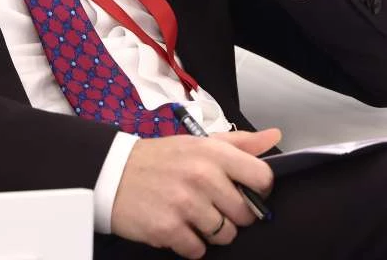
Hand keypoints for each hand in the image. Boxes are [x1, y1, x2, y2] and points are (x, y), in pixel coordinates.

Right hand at [110, 129, 279, 257]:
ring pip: (225, 235)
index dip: (259, 190)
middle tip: (211, 204)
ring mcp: (186, 204)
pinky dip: (190, 243)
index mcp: (212, 153)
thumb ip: (239, 143)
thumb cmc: (160, 159)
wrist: (112, 173)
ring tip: (192, 215)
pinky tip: (177, 225)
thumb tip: (274, 137)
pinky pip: (199, 249)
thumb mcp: (198, 143)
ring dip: (211, 231)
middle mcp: (202, 176)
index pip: (262, 178)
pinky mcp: (169, 228)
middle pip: (246, 214)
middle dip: (232, 214)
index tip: (246, 191)